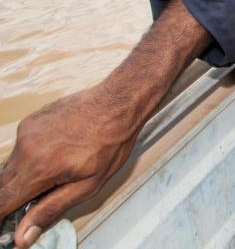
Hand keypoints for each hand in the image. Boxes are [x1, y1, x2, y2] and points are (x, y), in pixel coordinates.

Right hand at [0, 87, 139, 248]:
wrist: (118, 103)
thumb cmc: (111, 143)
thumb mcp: (88, 185)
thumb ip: (51, 209)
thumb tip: (22, 235)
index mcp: (39, 169)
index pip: (2, 202)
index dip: (0, 217)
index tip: (5, 224)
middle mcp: (26, 149)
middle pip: (2, 186)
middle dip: (12, 198)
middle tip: (37, 198)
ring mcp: (26, 132)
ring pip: (10, 166)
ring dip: (22, 176)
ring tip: (55, 171)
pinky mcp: (30, 121)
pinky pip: (20, 147)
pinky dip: (29, 157)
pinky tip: (54, 153)